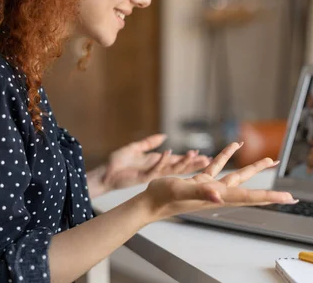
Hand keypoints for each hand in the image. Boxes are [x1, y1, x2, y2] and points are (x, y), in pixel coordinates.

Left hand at [87, 134, 210, 197]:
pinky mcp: (143, 176)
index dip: (190, 159)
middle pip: (180, 167)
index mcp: (157, 163)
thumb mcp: (136, 148)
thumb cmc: (118, 162)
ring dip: (183, 161)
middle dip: (194, 163)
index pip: (178, 161)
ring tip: (194, 154)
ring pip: (171, 169)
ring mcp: (151, 174)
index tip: (204, 156)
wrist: (104, 174)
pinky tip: (169, 153)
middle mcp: (157, 169)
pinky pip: (155, 168)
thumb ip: (150, 142)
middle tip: (208, 160)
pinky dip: (162, 160)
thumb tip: (164, 136)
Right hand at [138, 142, 297, 221]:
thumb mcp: (180, 190)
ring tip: (270, 160)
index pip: (249, 197)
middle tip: (289, 195)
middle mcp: (218, 193)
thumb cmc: (163, 198)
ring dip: (254, 169)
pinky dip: (227, 155)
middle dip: (269, 192)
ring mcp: (211, 187)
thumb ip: (200, 192)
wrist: (150, 202)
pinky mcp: (201, 180)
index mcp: (218, 196)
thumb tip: (219, 196)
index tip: (287, 198)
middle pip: (250, 192)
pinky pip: (219, 165)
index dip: (269, 197)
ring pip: (238, 177)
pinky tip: (234, 146)